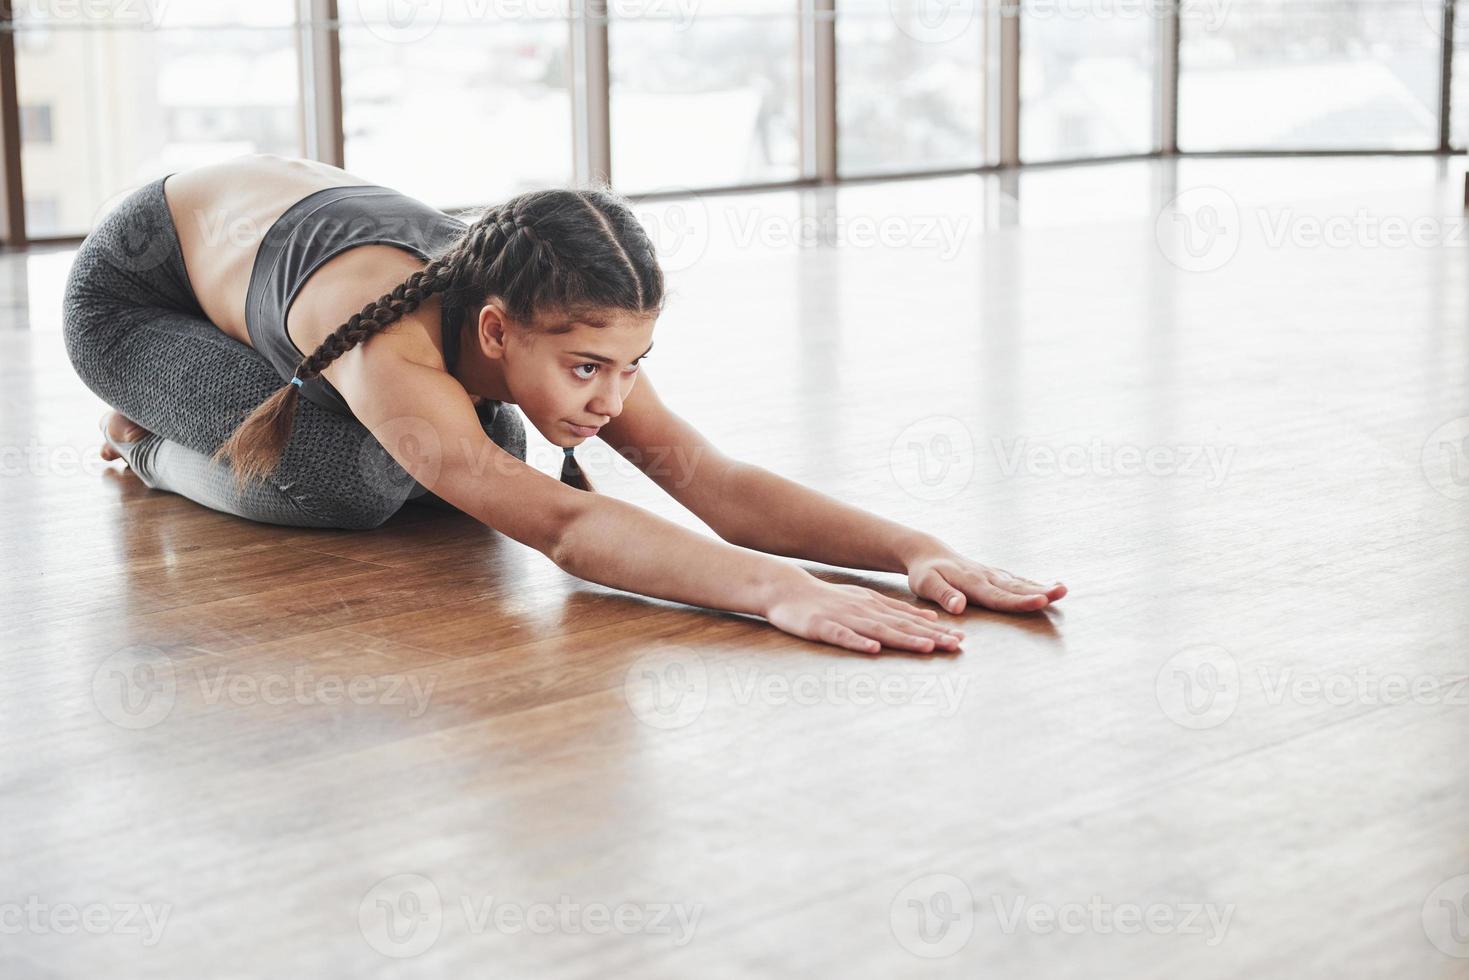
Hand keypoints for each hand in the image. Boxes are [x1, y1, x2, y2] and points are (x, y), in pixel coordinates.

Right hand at [763, 574, 965, 654]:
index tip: (961, 640)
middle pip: (902, 626)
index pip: (912, 621)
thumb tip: (931, 619)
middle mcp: (866, 611)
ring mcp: (845, 619)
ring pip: (879, 631)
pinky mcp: (823, 627)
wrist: (788, 588)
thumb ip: (897, 610)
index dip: (937, 631)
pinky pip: (843, 636)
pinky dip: (859, 642)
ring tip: (927, 648)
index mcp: (877, 606)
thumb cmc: (828, 599)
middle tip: (956, 646)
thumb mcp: (867, 599)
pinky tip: (873, 649)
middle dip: (931, 636)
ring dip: (904, 640)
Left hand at [906, 547, 1066, 614]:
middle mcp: (986, 577)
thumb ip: (943, 595)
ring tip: (1063, 590)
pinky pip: (1016, 580)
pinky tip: (1048, 588)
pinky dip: (1033, 584)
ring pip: (1020, 583)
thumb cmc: (925, 572)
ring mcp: (992, 574)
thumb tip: (960, 606)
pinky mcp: (993, 574)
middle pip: (1016, 587)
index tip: (1040, 601)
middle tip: (1063, 593)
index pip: (999, 596)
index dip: (1020, 601)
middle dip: (1041, 591)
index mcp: (972, 582)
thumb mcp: (926, 584)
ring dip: (1042, 587)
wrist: (928, 552)